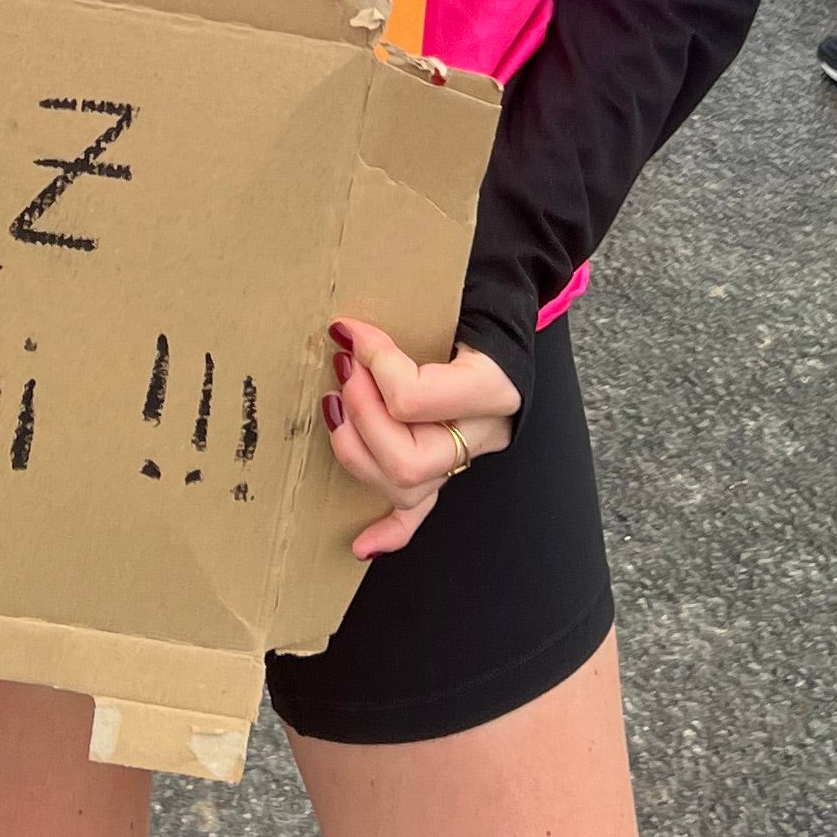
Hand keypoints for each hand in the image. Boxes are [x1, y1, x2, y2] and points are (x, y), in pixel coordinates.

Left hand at [324, 319, 519, 560]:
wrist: (502, 313)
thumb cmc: (479, 300)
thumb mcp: (461, 292)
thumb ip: (410, 304)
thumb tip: (342, 330)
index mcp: (494, 386)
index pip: (415, 397)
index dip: (374, 364)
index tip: (348, 330)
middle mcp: (484, 432)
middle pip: (408, 461)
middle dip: (361, 416)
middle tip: (343, 371)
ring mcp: (465, 457)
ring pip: (406, 488)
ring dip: (357, 453)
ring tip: (334, 409)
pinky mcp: (447, 468)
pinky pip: (419, 512)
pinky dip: (389, 531)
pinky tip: (360, 544)